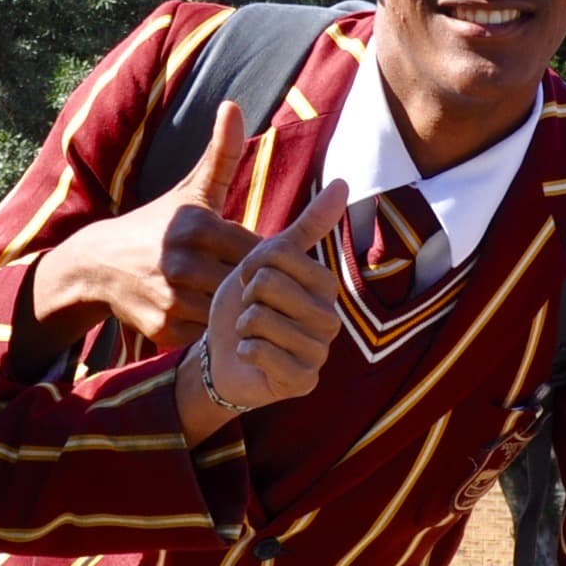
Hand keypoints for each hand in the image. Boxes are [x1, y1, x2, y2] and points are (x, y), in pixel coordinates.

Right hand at [34, 101, 262, 348]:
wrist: (98, 265)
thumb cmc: (157, 225)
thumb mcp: (190, 190)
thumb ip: (220, 154)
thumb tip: (234, 105)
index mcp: (196, 226)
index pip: (260, 250)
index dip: (269, 258)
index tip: (272, 260)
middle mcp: (182, 263)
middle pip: (247, 283)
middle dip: (257, 285)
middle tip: (263, 286)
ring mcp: (172, 299)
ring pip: (230, 311)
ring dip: (237, 309)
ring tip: (241, 302)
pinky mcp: (164, 328)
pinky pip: (207, 334)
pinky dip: (213, 328)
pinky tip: (214, 318)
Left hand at [189, 179, 348, 423]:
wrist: (222, 355)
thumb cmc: (246, 304)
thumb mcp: (268, 260)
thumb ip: (307, 226)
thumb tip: (343, 182)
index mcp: (326, 287)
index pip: (279, 255)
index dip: (252, 267)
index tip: (252, 284)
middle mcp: (331, 321)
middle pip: (269, 285)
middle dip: (246, 298)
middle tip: (251, 313)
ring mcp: (319, 354)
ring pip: (262, 318)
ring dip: (243, 326)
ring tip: (251, 335)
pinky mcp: (302, 382)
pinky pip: (260, 352)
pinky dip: (244, 352)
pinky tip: (251, 359)